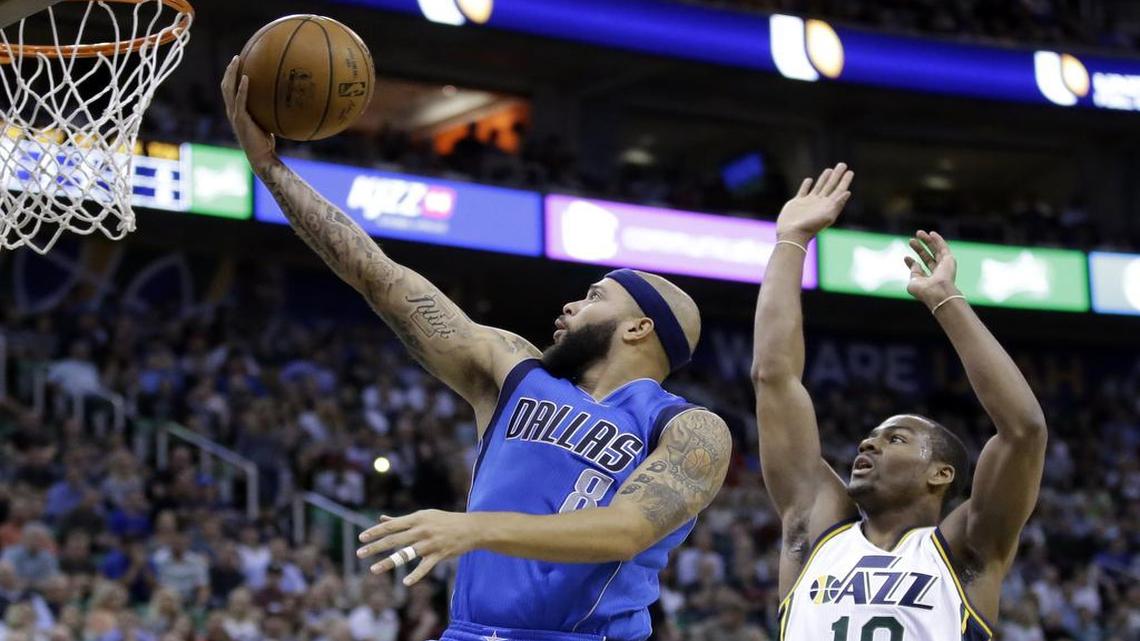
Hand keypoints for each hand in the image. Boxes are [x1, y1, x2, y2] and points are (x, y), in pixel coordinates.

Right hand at [220, 56, 275, 168]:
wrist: (261, 155)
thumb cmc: (265, 141)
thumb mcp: (265, 121)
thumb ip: (266, 110)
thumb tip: (280, 98)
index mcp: (235, 110)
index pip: (229, 90)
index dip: (230, 76)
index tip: (237, 63)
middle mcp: (231, 110)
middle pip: (225, 85)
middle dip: (229, 70)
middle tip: (236, 57)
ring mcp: (234, 114)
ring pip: (228, 89)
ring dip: (232, 74)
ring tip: (237, 61)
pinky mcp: (240, 119)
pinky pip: (240, 100)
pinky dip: (242, 88)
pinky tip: (247, 78)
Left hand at [356, 510, 480, 585]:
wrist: (470, 528)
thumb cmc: (444, 521)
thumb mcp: (424, 516)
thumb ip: (402, 520)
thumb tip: (382, 519)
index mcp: (417, 519)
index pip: (392, 525)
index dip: (376, 531)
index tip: (361, 538)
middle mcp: (421, 530)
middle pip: (394, 539)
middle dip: (375, 546)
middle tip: (360, 553)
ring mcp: (430, 543)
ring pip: (406, 554)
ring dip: (388, 562)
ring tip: (373, 570)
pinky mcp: (439, 554)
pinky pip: (425, 567)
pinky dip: (416, 575)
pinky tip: (406, 582)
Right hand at [775, 162, 853, 241]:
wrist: (793, 234)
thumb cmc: (810, 227)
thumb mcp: (827, 215)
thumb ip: (837, 203)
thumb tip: (847, 192)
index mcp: (829, 205)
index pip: (839, 190)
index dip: (845, 181)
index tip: (850, 172)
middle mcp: (820, 203)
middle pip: (830, 185)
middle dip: (837, 175)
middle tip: (842, 164)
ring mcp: (809, 202)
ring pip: (819, 187)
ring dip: (824, 178)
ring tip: (829, 170)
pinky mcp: (797, 203)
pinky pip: (803, 191)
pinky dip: (806, 185)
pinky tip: (809, 180)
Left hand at [904, 230, 960, 307]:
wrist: (938, 292)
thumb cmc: (924, 291)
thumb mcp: (913, 282)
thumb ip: (913, 273)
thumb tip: (915, 263)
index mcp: (929, 281)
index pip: (921, 270)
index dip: (912, 263)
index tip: (906, 257)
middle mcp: (938, 274)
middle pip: (927, 258)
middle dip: (919, 249)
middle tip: (911, 241)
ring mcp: (944, 267)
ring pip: (935, 251)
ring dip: (927, 241)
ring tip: (918, 233)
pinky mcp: (949, 260)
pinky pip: (943, 248)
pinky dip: (938, 240)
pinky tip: (931, 233)